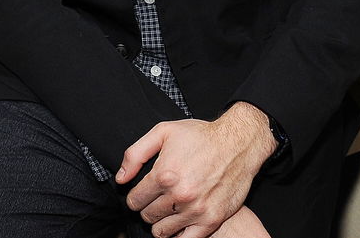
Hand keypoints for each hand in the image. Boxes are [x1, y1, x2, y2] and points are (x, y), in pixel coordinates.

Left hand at [116, 102, 275, 237]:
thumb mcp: (163, 132)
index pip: (135, 201)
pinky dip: (178, 234)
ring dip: (162, 221)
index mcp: (164, 174)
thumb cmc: (200, 136)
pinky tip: (180, 221)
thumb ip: (136, 154)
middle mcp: (179, 195)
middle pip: (147, 216)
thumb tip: (121, 178)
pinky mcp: (211, 220)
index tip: (143, 192)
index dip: (136, 196)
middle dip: (148, 208)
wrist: (238, 143)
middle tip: (158, 198)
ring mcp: (196, 210)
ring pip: (162, 232)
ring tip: (169, 208)